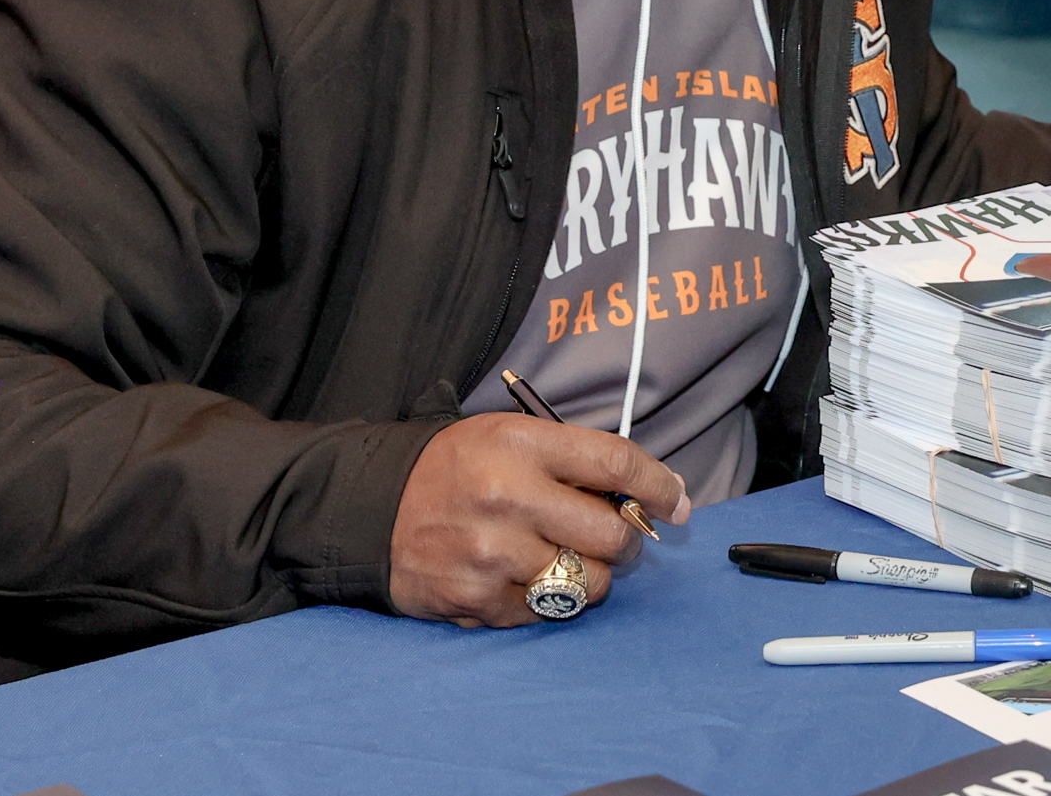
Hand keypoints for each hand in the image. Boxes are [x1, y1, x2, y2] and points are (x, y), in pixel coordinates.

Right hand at [388, 414, 690, 625]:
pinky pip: (547, 613)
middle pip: (611, 534)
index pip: (615, 462)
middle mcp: (509, 497)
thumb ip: (577, 460)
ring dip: (591, 576)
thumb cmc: (458, 468)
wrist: (374, 507)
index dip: (657, 485)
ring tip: (566, 558)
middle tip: (615, 537)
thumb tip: (655, 493)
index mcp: (522, 444)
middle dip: (626, 540)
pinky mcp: (477, 599)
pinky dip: (548, 600)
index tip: (677, 502)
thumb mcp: (513, 437)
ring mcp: (492, 554)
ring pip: (587, 583)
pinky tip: (524, 577)